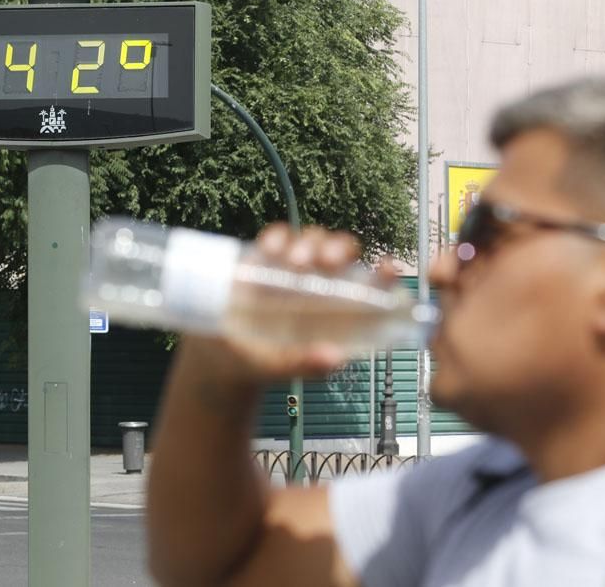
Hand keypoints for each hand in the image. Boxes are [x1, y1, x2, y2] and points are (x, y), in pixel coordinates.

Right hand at [176, 223, 392, 384]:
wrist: (216, 358)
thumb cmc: (258, 362)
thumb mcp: (282, 366)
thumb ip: (306, 364)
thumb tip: (334, 360)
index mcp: (333, 306)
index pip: (368, 282)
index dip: (383, 273)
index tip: (389, 269)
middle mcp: (316, 281)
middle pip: (337, 251)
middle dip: (337, 248)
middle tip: (328, 262)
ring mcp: (288, 268)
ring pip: (310, 240)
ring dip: (309, 243)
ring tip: (297, 261)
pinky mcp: (261, 259)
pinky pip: (275, 238)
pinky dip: (276, 237)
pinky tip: (271, 249)